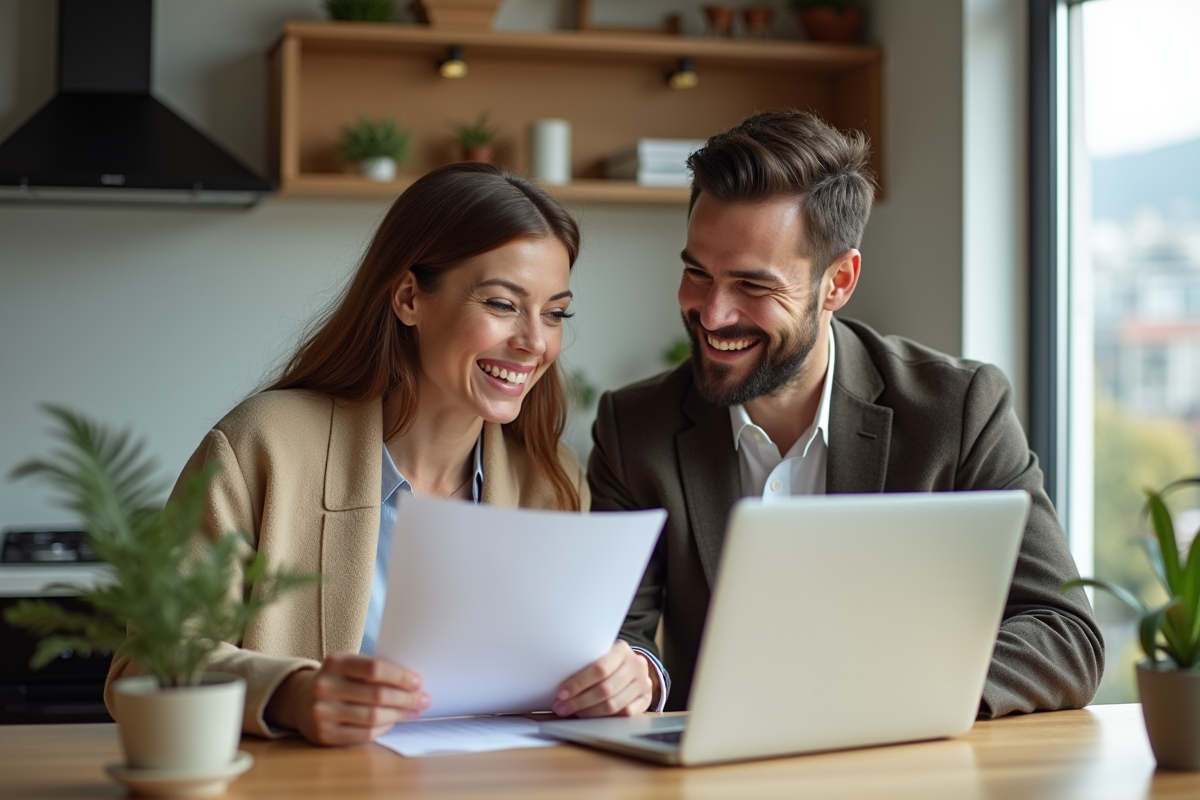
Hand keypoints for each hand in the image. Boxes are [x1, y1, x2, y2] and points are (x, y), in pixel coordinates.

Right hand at [266, 653, 429, 745]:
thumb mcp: (348, 665)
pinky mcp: (324, 735)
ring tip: (413, 711)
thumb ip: (374, 670)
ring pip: (373, 717)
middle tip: (424, 699)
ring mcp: (322, 712)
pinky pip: (364, 734)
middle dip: (406, 698)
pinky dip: (384, 728)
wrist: (300, 700)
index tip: (418, 682)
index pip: (374, 669)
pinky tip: (393, 721)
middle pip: (377, 695)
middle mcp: (325, 687)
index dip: (400, 676)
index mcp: (335, 662)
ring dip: (399, 715)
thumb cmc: (337, 680)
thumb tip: (413, 682)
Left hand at [553, 641, 654, 717]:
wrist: (632, 666)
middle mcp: (636, 665)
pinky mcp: (646, 699)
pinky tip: (591, 716)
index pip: (599, 669)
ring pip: (614, 705)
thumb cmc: (608, 661)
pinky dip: (606, 717)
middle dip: (579, 701)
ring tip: (573, 712)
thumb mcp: (599, 654)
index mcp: (622, 650)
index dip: (578, 683)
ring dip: (589, 712)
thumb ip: (586, 664)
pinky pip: (625, 714)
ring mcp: (643, 683)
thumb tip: (557, 682)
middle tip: (562, 707)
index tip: (561, 693)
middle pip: (605, 689)